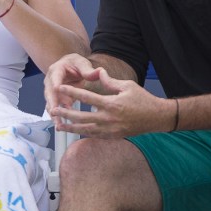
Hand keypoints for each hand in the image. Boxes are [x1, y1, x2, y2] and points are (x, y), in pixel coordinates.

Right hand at [43, 54, 101, 125]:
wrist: (69, 66)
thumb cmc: (75, 64)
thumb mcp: (82, 64)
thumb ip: (89, 70)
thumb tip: (99, 72)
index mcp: (56, 70)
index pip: (55, 79)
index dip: (56, 86)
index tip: (58, 94)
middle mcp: (50, 81)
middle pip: (49, 94)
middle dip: (53, 105)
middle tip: (56, 115)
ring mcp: (51, 91)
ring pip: (50, 104)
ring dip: (54, 114)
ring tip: (59, 125)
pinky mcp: (55, 99)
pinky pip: (55, 109)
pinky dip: (58, 117)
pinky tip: (62, 126)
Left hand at [50, 68, 170, 137]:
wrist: (156, 118)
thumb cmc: (142, 99)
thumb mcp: (127, 86)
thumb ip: (110, 82)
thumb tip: (98, 73)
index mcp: (111, 104)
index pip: (87, 98)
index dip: (72, 92)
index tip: (61, 88)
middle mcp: (109, 119)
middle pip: (82, 117)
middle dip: (66, 113)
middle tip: (54, 109)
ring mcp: (110, 130)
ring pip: (86, 130)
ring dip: (71, 127)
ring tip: (58, 125)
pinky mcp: (113, 136)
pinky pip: (94, 135)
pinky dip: (83, 133)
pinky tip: (74, 131)